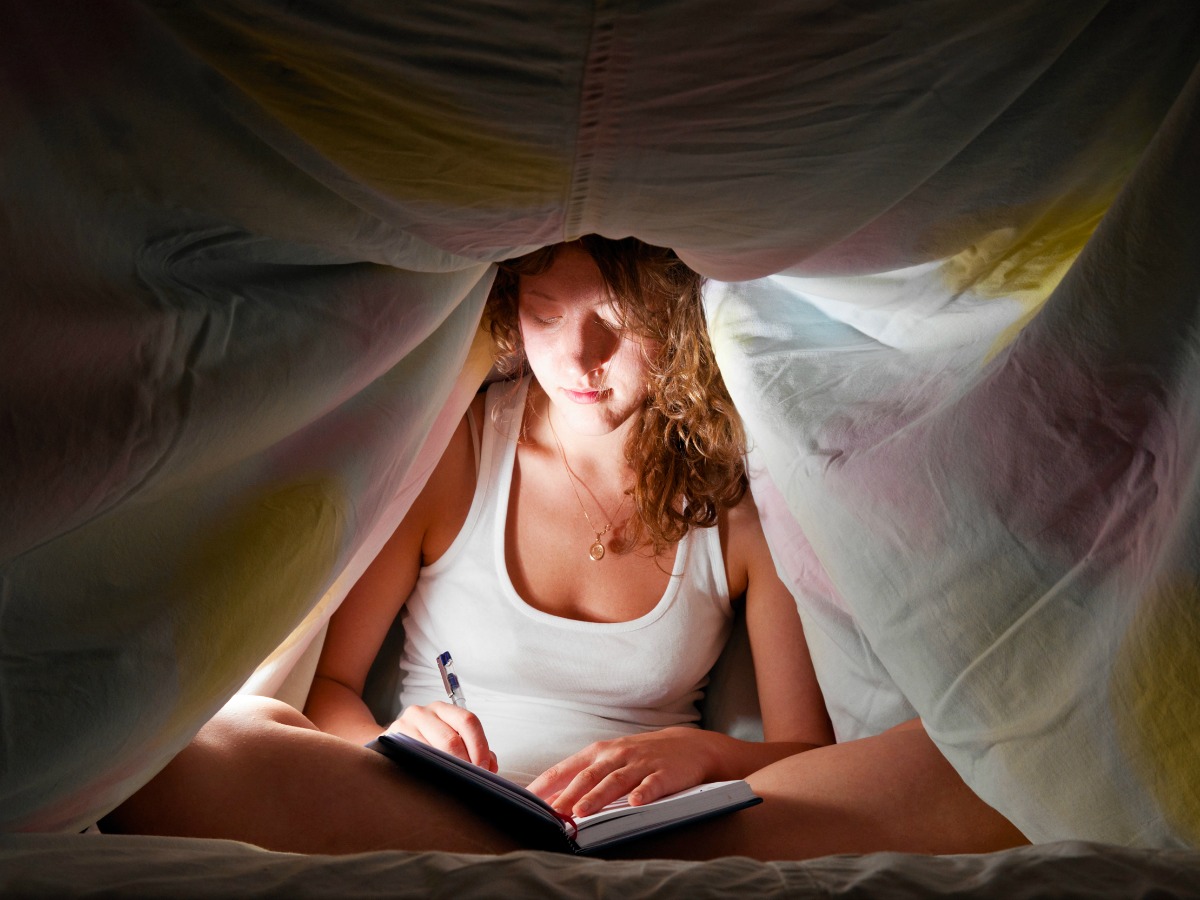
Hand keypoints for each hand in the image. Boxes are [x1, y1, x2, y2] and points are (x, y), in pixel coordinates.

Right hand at [386, 702, 497, 771]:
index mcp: (443, 709)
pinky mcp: (391, 741)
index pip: (468, 721)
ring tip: (457, 782)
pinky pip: (414, 759)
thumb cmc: (425, 743)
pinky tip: (435, 779)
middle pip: (451, 739)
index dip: (480, 746)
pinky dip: (429, 771)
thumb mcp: (450, 738)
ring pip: (433, 752)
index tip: (485, 767)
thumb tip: (491, 766)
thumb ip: (474, 750)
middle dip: (466, 763)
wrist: (390, 745)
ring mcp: (405, 726)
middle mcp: (423, 712)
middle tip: (473, 779)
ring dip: (449, 770)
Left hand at [526, 727, 720, 817]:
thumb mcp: (610, 759)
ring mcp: (640, 764)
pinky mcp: (664, 773)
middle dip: (569, 795)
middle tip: (552, 813)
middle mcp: (617, 755)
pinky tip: (635, 804)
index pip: (567, 768)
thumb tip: (551, 798)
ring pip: (615, 781)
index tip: (528, 800)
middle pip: (589, 776)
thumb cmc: (640, 756)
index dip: (547, 784)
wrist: (687, 746)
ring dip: (598, 796)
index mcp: (599, 752)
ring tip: (583, 811)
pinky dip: (643, 794)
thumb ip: (583, 776)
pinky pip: (651, 784)